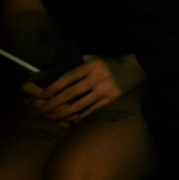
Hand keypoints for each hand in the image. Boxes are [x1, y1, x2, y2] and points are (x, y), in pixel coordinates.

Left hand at [23, 53, 142, 125]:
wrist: (137, 68)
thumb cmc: (110, 63)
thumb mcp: (93, 58)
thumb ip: (74, 63)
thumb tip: (50, 68)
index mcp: (92, 65)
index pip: (67, 77)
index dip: (53, 87)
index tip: (42, 95)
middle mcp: (99, 76)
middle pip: (71, 93)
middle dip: (54, 103)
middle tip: (43, 111)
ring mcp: (107, 89)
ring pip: (80, 105)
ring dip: (64, 114)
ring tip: (53, 119)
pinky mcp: (113, 99)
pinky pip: (92, 112)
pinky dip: (79, 118)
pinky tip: (70, 121)